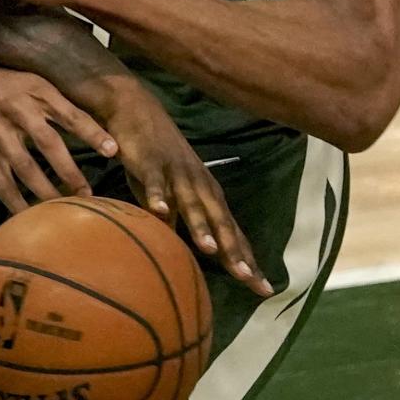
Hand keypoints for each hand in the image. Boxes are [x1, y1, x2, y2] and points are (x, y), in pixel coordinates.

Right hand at [0, 55, 117, 215]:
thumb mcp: (31, 80)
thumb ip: (55, 102)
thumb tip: (92, 127)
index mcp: (36, 90)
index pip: (69, 113)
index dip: (92, 132)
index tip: (113, 150)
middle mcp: (19, 110)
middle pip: (50, 144)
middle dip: (70, 172)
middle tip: (88, 196)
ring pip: (26, 168)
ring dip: (46, 192)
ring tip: (62, 211)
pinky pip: (1, 181)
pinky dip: (14, 201)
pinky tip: (26, 216)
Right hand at [106, 85, 273, 297]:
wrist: (134, 110)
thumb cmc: (154, 158)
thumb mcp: (169, 195)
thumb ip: (179, 222)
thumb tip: (184, 255)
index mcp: (206, 195)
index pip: (232, 233)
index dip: (247, 260)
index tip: (265, 290)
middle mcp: (198, 185)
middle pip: (220, 222)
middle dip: (235, 251)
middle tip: (250, 279)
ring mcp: (176, 173)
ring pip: (192, 203)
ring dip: (201, 226)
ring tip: (212, 250)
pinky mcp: (151, 162)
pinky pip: (155, 182)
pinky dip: (158, 196)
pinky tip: (161, 211)